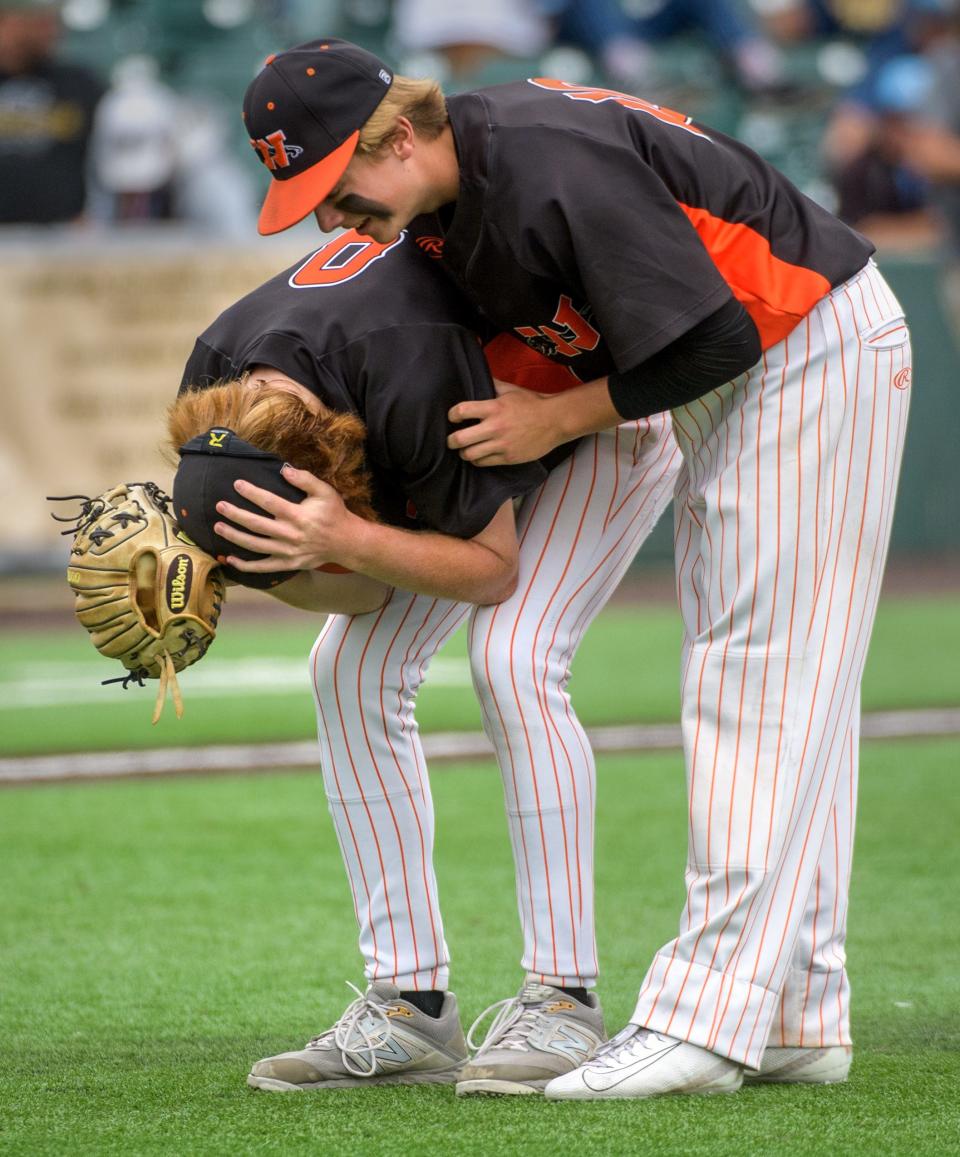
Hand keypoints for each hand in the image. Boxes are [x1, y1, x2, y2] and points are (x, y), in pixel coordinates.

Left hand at [214, 465, 357, 574]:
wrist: (345, 542)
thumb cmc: (334, 514)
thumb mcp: (325, 492)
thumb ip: (305, 479)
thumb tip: (284, 470)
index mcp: (298, 515)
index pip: (269, 502)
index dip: (251, 493)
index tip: (237, 484)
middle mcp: (290, 534)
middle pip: (256, 524)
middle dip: (235, 514)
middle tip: (220, 506)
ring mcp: (287, 552)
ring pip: (255, 545)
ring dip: (234, 537)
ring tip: (218, 527)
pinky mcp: (287, 564)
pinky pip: (263, 568)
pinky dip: (245, 566)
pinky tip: (229, 559)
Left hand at [447, 380, 561, 465]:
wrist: (555, 421)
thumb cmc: (533, 404)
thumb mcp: (511, 390)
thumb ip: (493, 384)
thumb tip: (480, 376)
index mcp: (494, 407)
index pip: (462, 411)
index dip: (452, 415)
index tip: (453, 417)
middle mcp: (495, 427)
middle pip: (460, 439)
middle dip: (451, 441)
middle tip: (452, 440)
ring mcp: (501, 444)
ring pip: (470, 454)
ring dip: (464, 452)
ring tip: (465, 449)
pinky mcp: (508, 457)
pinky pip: (484, 463)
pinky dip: (478, 460)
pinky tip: (479, 455)